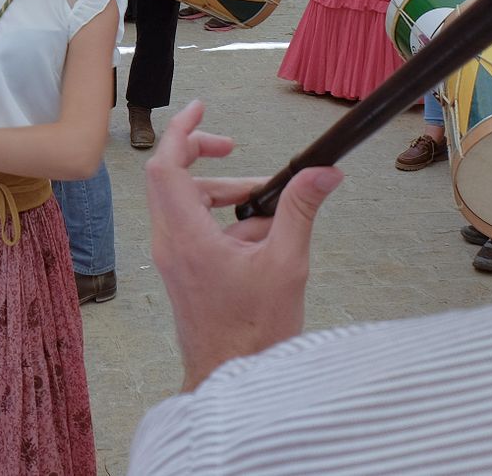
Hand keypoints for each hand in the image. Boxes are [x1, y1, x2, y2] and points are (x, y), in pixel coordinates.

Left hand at [146, 100, 341, 391]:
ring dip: (224, 198)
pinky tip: (261, 243)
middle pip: (175, 181)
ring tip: (268, 215)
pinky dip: (223, 224)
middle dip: (211, 163)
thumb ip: (300, 211)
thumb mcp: (287, 264)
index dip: (182, 131)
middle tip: (243, 159)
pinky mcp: (182, 273)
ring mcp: (172, 260)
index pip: (167, 166)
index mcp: (186, 237)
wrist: (232, 382)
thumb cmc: (255, 333)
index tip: (202, 107)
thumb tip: (324, 173)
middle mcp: (169, 244)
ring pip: (186, 206)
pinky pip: (193, 231)